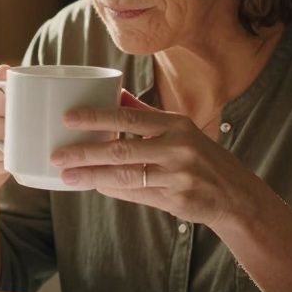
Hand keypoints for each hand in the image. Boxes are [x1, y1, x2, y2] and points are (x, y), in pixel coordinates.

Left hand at [50, 91, 264, 230]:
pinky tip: (94, 185)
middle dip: (85, 152)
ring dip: (91, 176)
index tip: (68, 118)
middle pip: (121, 150)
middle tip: (57, 155)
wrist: (235, 194)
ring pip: (124, 176)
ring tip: (67, 176)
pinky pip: (136, 195)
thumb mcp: (181, 129)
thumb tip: (113, 93)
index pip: (129, 118)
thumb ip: (147, 114)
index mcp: (175, 124)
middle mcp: (178, 147)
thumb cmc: (200, 156)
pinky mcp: (177, 199)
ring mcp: (178, 175)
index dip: (96, 117)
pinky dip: (112, 190)